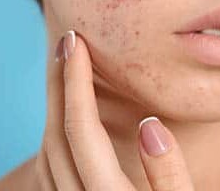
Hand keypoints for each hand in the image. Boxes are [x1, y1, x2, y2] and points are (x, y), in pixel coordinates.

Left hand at [56, 29, 194, 189]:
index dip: (76, 80)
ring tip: (67, 68)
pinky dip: (56, 130)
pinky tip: (69, 109)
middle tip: (67, 43)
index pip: (81, 129)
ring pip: (48, 151)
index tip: (76, 42)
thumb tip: (150, 125)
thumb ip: (171, 177)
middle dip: (59, 83)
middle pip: (56, 134)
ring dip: (55, 104)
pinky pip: (50, 167)